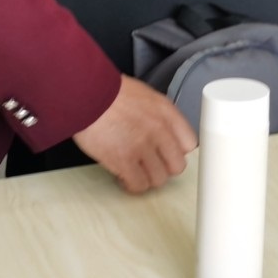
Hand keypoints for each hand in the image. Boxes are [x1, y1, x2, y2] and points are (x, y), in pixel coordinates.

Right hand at [73, 75, 196, 193]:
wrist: (88, 94)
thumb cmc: (111, 93)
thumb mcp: (146, 96)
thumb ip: (159, 116)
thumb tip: (164, 134)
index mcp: (166, 112)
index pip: (190, 144)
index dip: (176, 151)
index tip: (167, 154)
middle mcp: (159, 130)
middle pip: (177, 166)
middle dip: (163, 168)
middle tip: (150, 165)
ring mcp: (143, 146)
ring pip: (159, 179)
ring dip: (146, 178)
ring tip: (134, 170)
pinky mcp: (124, 160)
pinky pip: (138, 185)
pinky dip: (131, 184)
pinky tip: (123, 175)